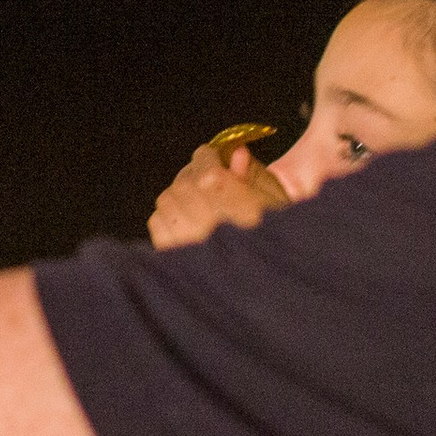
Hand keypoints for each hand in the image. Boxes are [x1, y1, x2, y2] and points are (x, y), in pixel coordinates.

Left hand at [148, 142, 288, 247]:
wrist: (270, 283)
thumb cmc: (278, 238)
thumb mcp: (278, 203)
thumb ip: (254, 174)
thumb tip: (234, 151)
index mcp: (239, 210)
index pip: (207, 169)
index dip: (207, 157)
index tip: (211, 156)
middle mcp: (209, 228)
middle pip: (184, 183)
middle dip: (194, 174)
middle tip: (207, 178)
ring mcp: (187, 245)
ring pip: (167, 200)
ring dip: (180, 195)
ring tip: (200, 203)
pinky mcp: (172, 258)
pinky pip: (157, 222)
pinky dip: (169, 215)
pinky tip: (189, 222)